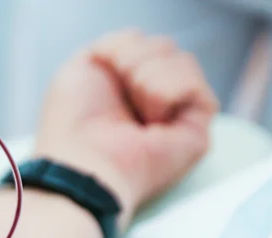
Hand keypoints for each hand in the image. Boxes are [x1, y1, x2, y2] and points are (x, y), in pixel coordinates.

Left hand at [34, 30, 218, 221]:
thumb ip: (118, 44)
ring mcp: (177, 115)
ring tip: (133, 113)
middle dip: (132, 60)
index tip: (98, 69)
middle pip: (162, 46)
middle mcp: (153, 100)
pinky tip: (151, 119)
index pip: (140, 42)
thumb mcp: (85, 64)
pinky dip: (165, 91)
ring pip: (181, 59)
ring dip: (145, 77)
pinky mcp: (198, 129)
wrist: (83, 160)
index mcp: (125, 86)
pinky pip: (194, 83)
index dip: (119, 49)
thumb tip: (148, 51)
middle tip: (115, 98)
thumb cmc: (74, 122)